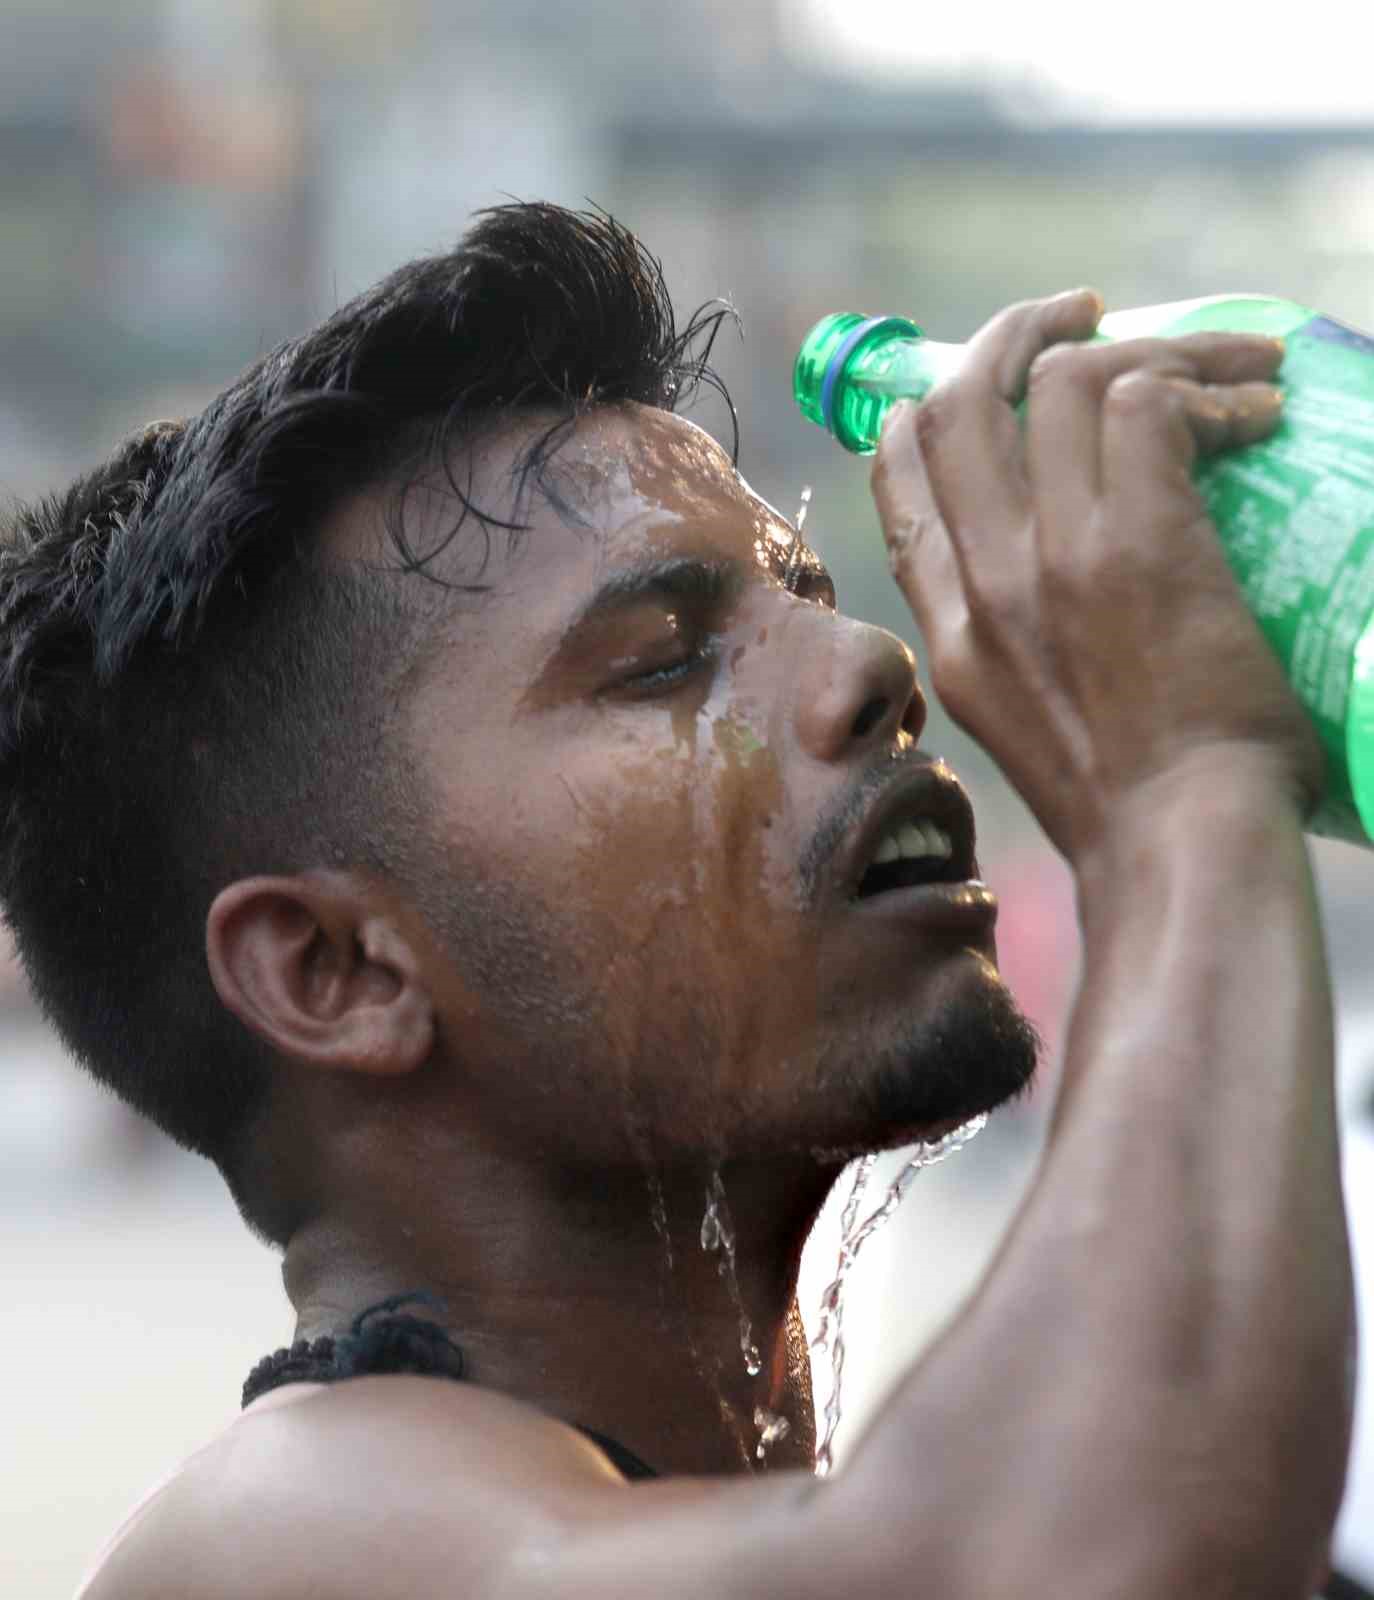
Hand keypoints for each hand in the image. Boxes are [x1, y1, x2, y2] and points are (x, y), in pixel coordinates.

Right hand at [870, 289, 1323, 861]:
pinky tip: (1259, 414)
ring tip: (1225, 369)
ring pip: (1063, 382)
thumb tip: (1037, 576)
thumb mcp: (1017, 719)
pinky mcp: (1138, 544)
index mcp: (944, 630)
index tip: (996, 376)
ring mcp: (1052, 560)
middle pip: (957, 402)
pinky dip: (1210, 388)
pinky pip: (1148, 405)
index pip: (897, 474)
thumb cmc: (1123, 800)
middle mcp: (981, 583)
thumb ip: (1003, 636)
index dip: (935, 402)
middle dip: (1016, 332)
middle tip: (1082, 313)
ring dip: (1151, 349)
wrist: (1179, 849)